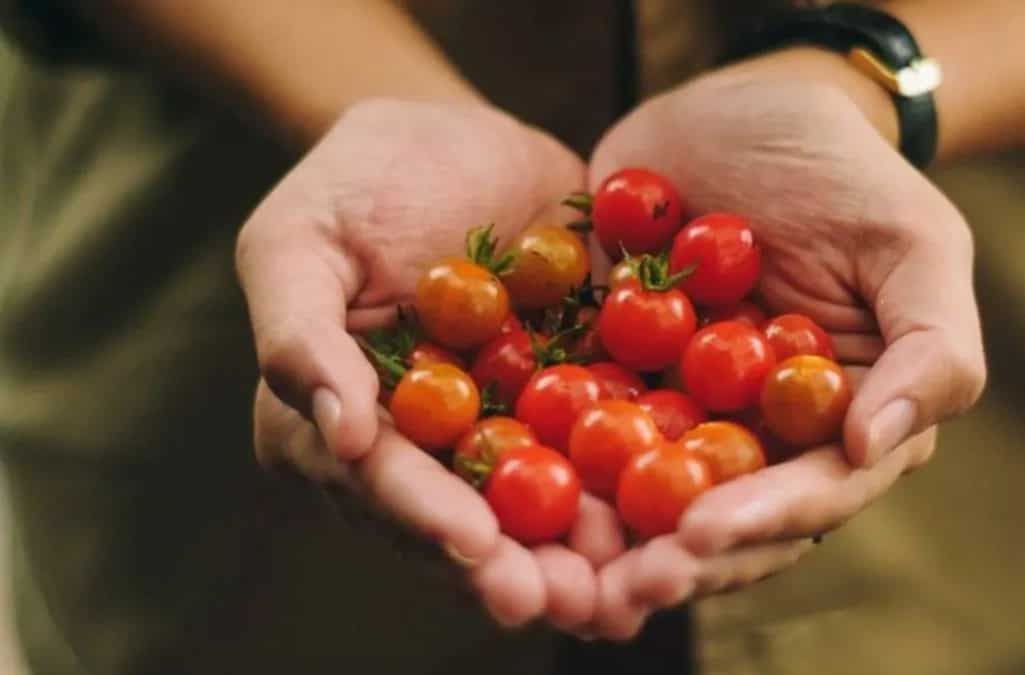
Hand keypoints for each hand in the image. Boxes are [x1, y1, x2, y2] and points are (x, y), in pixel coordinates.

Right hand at [236, 99, 619, 629]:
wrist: (458, 137)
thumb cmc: (357, 180)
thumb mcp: (297, 239)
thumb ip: (300, 335)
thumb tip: (339, 437)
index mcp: (342, 426)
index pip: (381, 483)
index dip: (426, 518)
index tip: (475, 545)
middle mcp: (422, 450)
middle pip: (465, 521)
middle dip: (516, 568)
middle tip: (566, 602)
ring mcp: (500, 432)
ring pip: (539, 508)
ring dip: (584, 554)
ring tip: (631, 584)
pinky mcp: (567, 403)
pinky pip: (602, 450)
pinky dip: (637, 484)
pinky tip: (680, 513)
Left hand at [583, 50, 985, 637]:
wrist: (740, 109)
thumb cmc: (843, 171)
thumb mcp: (913, 243)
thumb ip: (929, 348)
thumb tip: (873, 446)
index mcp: (839, 422)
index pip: (809, 495)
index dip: (758, 523)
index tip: (699, 536)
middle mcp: (759, 435)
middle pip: (719, 518)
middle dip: (670, 558)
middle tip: (617, 587)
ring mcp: (680, 410)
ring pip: (642, 494)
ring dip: (602, 539)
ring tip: (555, 570)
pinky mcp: (611, 377)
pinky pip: (575, 428)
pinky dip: (545, 459)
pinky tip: (503, 481)